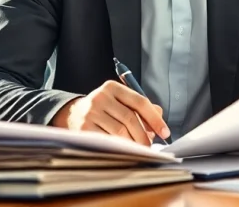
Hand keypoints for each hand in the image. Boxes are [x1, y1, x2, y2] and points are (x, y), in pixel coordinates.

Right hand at [50, 80, 169, 144]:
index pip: (140, 102)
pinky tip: (124, 150)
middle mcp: (100, 97)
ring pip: (120, 132)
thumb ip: (141, 107)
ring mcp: (91, 113)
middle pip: (130, 119)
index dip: (155, 118)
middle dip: (144, 136)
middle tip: (150, 147)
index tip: (165, 132)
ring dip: (133, 144)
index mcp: (112, 87)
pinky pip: (108, 141)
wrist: (73, 114)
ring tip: (137, 149)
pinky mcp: (84, 128)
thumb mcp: (120, 102)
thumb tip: (159, 116)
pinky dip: (120, 148)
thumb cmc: (104, 109)